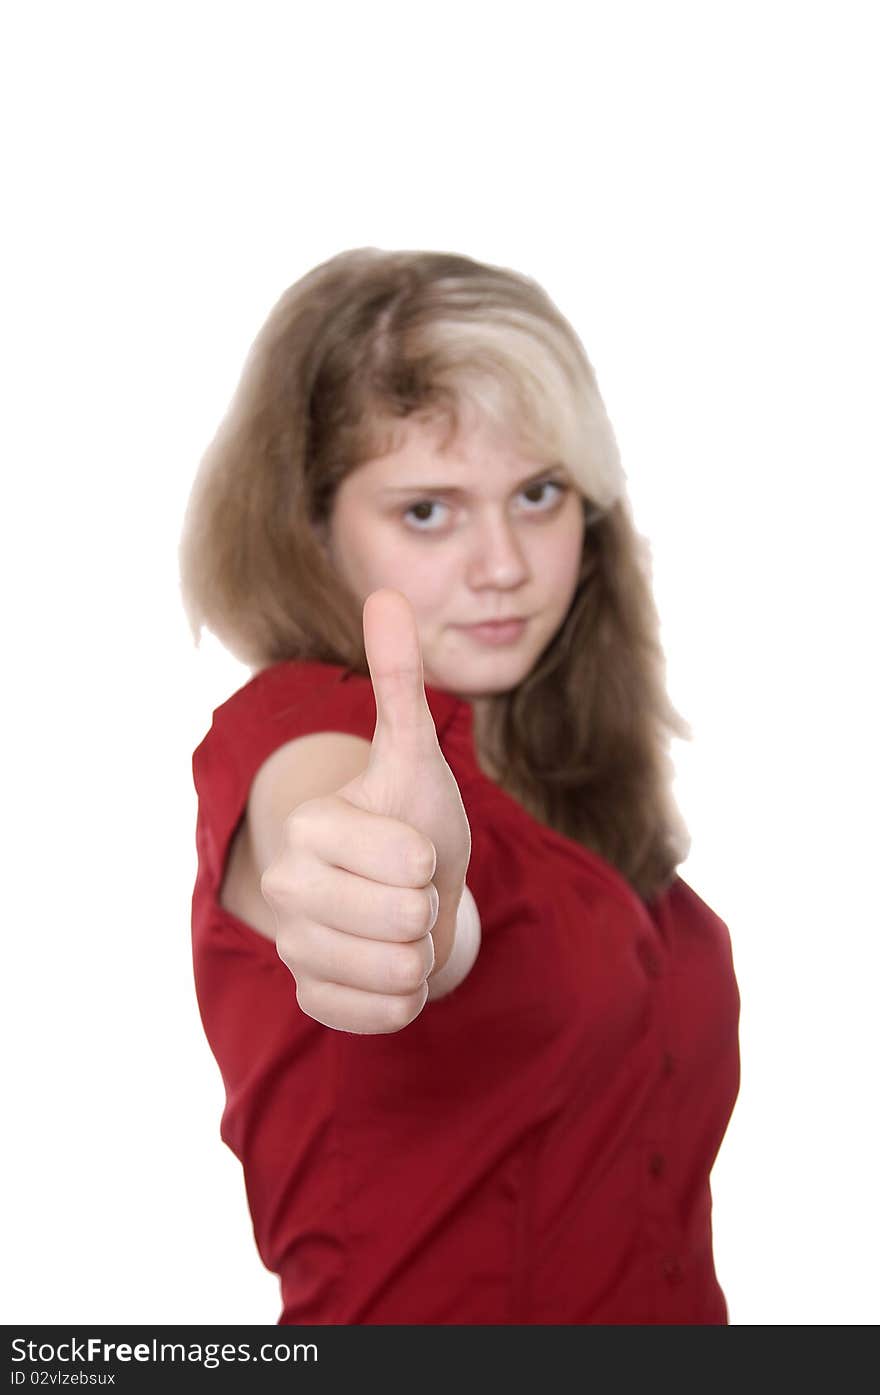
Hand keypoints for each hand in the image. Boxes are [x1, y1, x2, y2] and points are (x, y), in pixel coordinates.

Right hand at [261, 588, 471, 1033]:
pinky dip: (406, 997)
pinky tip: (392, 964)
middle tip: (411, 889)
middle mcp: (286, 888)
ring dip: (422, 952)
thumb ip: (399, 679)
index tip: (414, 846)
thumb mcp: (416, 749)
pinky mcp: (312, 998)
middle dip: (428, 908)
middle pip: (401, 922)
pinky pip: (382, 1016)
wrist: (409, 886)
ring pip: (396, 973)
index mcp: (309, 826)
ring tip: (404, 923)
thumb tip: (386, 592)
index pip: (409, 865)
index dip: (430, 860)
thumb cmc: (414, 813)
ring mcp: (294, 948)